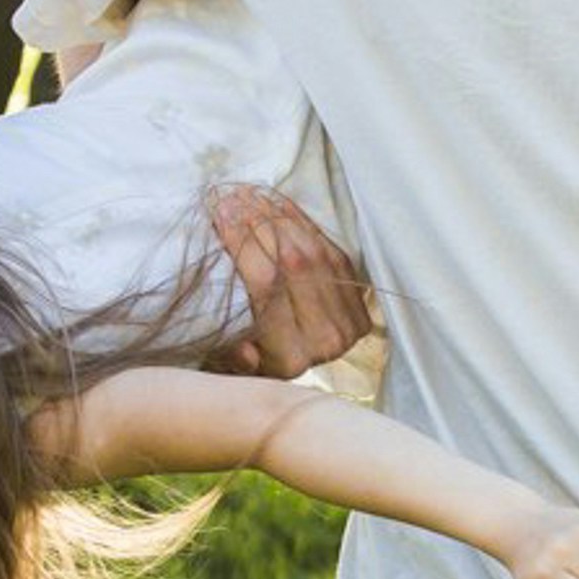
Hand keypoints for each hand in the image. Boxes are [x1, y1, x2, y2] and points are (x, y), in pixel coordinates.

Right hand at [208, 183, 372, 375]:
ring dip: (280, 219)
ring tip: (251, 197)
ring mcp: (346, 320)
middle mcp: (325, 341)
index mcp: (290, 359)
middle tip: (234, 198)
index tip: (221, 216)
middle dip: (260, 224)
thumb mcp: (231, 366)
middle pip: (292, 264)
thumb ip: (234, 358)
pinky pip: (331, 251)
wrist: (297, 381)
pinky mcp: (357, 301)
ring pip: (314, 253)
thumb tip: (244, 348)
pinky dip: (305, 226)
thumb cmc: (252, 365)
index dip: (243, 245)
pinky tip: (279, 207)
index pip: (265, 286)